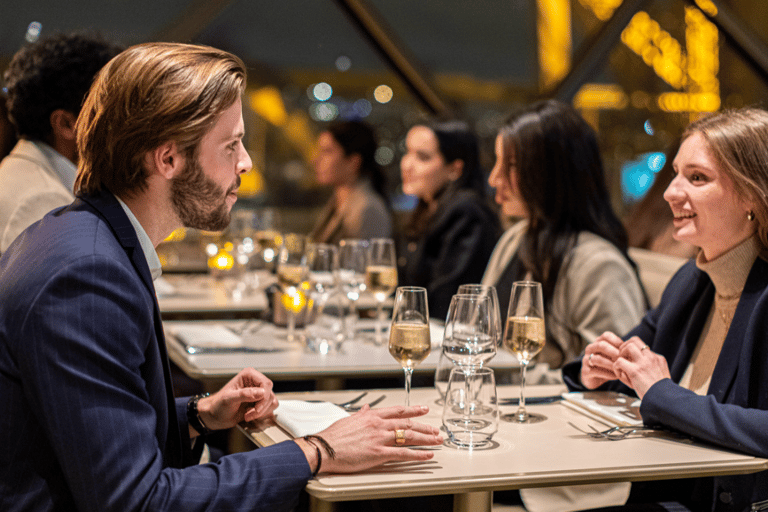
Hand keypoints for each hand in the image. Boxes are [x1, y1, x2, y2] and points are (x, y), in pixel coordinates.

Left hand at [196, 368, 277, 433]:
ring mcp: (259, 393)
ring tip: (248, 415)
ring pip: (272, 402)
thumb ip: (245, 394)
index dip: (264, 397)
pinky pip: (269, 409)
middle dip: (261, 407)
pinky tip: (250, 415)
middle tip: (249, 414)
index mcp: (249, 375)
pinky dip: (262, 415)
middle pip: (270, 394)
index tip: (256, 408)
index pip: (266, 384)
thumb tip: (261, 392)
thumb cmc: (218, 405)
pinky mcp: (260, 403)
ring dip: (261, 412)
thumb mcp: (228, 399)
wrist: (215, 416)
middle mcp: (255, 382)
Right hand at [296, 404, 441, 473]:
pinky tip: (427, 455)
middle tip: (435, 430)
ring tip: (437, 441)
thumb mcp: (348, 419)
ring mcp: (380, 439)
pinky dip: (418, 454)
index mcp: (371, 416)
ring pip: (409, 437)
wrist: (323, 448)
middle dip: (424, 427)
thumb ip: (361, 414)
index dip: (413, 410)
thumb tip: (366, 408)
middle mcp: (378, 425)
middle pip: (407, 424)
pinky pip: (403, 454)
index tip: (423, 410)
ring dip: (426, 439)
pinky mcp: (379, 453)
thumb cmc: (333, 436)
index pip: (397, 411)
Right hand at [581, 331, 623, 388]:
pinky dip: (607, 373)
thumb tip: (632, 348)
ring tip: (619, 368)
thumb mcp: (613, 356)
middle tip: (622, 357)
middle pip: (601, 345)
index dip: (617, 341)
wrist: (595, 379)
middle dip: (613, 351)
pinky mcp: (585, 371)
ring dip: (610, 364)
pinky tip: (615, 375)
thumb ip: (620, 351)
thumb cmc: (607, 365)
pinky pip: (596, 371)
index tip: (625, 348)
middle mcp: (590, 349)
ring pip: (597, 359)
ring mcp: (586, 360)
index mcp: (598, 342)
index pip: (606, 336)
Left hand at [613, 338, 670, 398]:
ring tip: (619, 364)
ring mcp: (644, 363)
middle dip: (624, 346)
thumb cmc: (661, 393)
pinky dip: (616, 366)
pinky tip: (619, 374)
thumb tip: (637, 367)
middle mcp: (651, 358)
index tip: (629, 357)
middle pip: (634, 340)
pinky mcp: (635, 371)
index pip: (642, 346)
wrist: (665, 401)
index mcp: (658, 359)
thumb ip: (650, 369)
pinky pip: (619, 361)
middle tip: (621, 356)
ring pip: (628, 346)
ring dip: (620, 353)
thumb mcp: (660, 376)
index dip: (632, 349)